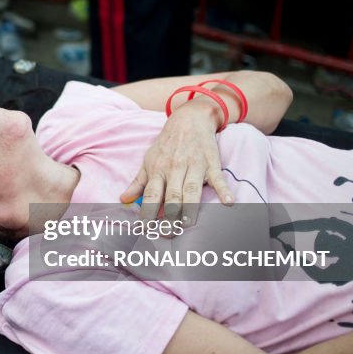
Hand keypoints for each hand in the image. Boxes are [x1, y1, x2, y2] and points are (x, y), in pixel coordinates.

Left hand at [119, 102, 233, 225]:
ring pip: (191, 189)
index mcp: (158, 170)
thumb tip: (123, 199)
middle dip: (169, 215)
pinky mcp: (211, 163)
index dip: (146, 212)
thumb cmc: (166, 144)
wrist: (189, 119)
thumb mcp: (148, 160)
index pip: (150, 194)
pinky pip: (218, 178)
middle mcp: (174, 169)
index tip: (144, 229)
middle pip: (171, 196)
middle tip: (168, 234)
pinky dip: (224, 190)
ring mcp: (194, 166)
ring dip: (190, 207)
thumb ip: (138, 182)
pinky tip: (229, 202)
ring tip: (188, 224)